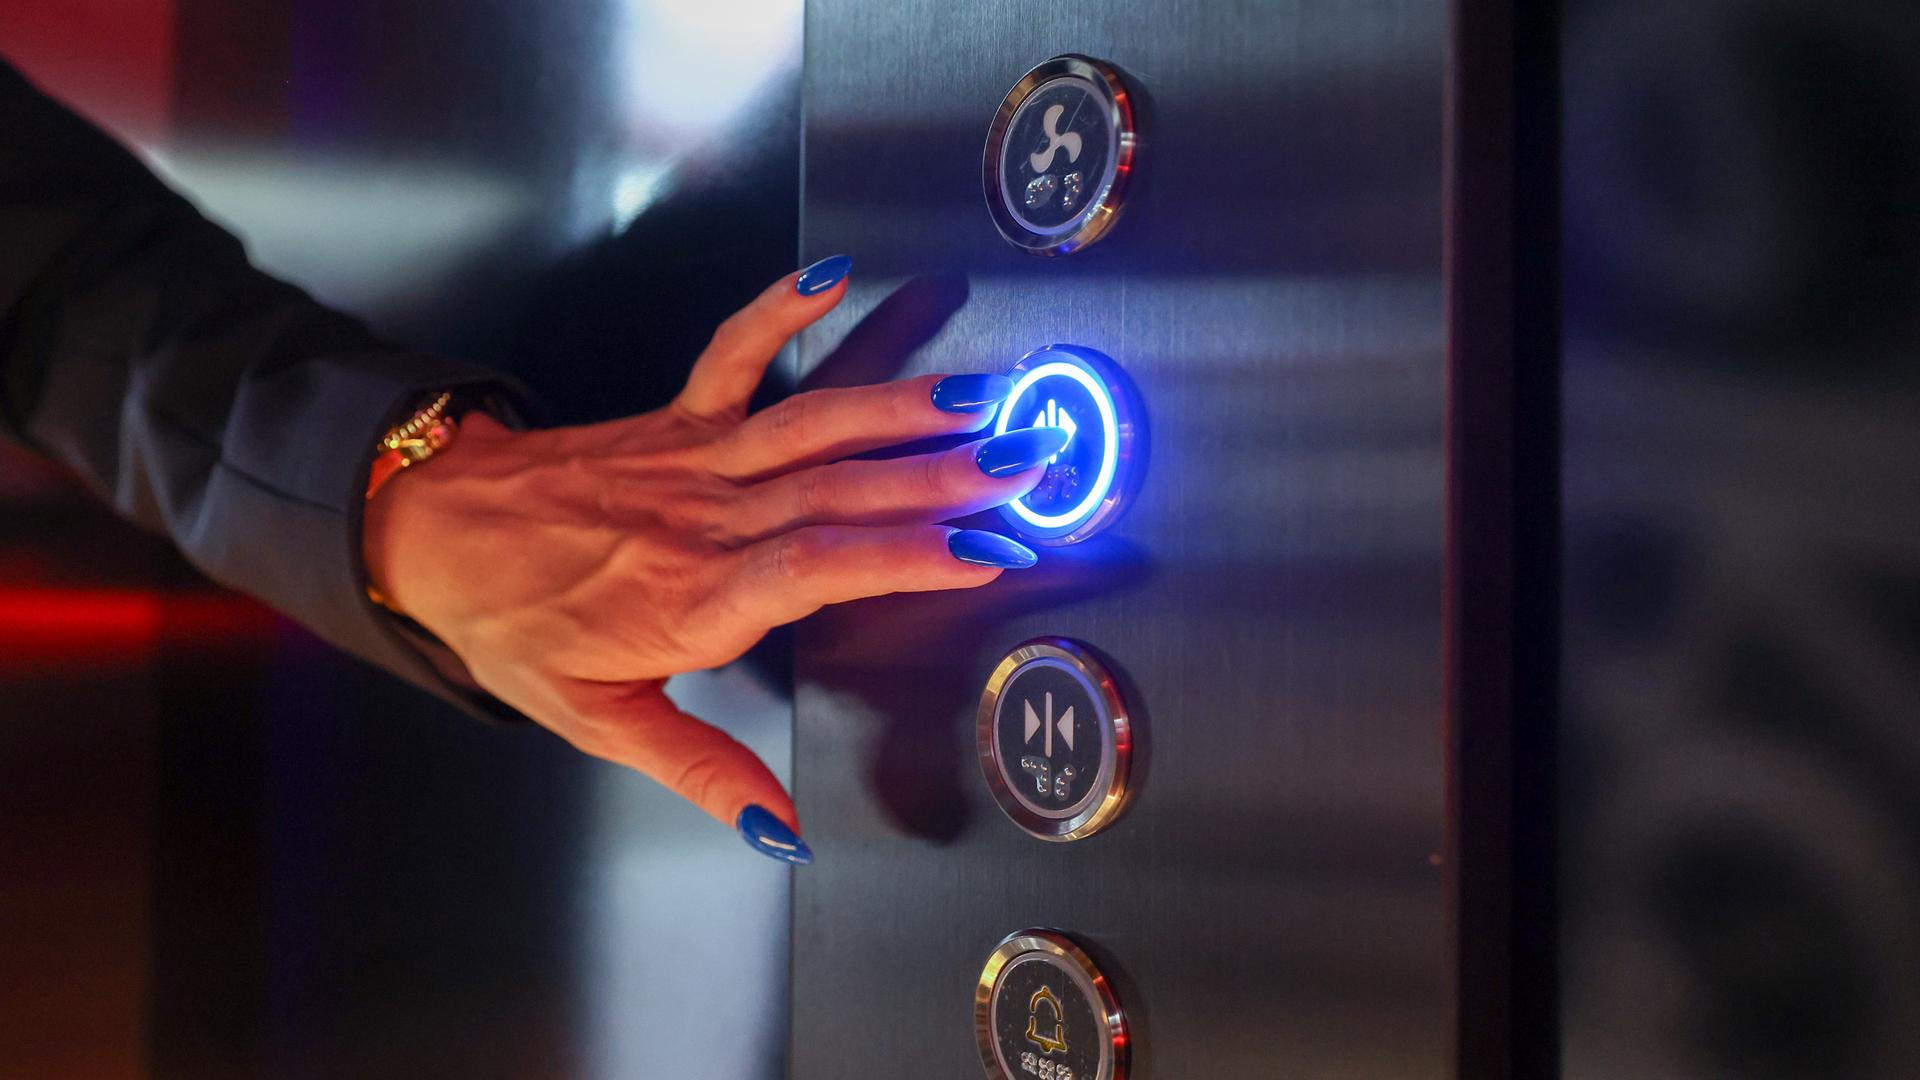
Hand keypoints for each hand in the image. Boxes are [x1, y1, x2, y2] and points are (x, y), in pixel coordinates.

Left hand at [361, 256, 1067, 861]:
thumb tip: (783, 829)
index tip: (987, 549)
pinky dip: (782, 309)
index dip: (910, 553)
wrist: (433, 533)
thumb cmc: (517, 626)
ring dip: (904, 409)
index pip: (822, 566)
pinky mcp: (680, 416)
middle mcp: (709, 517)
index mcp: (698, 596)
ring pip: (814, 424)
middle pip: (843, 489)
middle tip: (1032, 462)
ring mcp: (696, 456)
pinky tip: (833, 277)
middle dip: (946, 475)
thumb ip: (701, 770)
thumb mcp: (599, 719)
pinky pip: (735, 351)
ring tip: (985, 400)